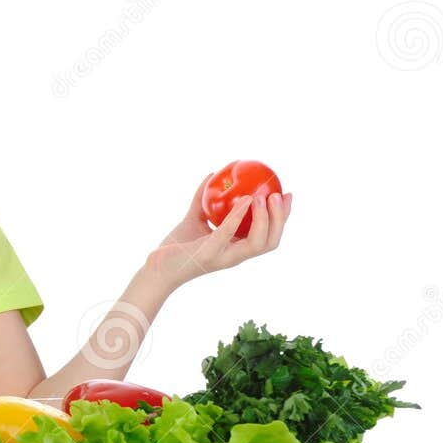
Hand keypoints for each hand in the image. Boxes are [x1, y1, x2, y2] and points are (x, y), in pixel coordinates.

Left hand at [145, 171, 292, 288]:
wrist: (156, 268)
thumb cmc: (176, 246)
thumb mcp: (193, 218)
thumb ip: (203, 199)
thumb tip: (213, 174)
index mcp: (236, 249)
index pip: (268, 236)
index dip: (282, 217)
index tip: (286, 194)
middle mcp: (235, 256)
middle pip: (271, 241)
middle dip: (281, 219)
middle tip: (279, 194)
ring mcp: (223, 257)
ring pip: (257, 243)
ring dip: (266, 219)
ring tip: (265, 197)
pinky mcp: (208, 254)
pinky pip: (228, 233)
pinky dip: (239, 216)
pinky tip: (245, 199)